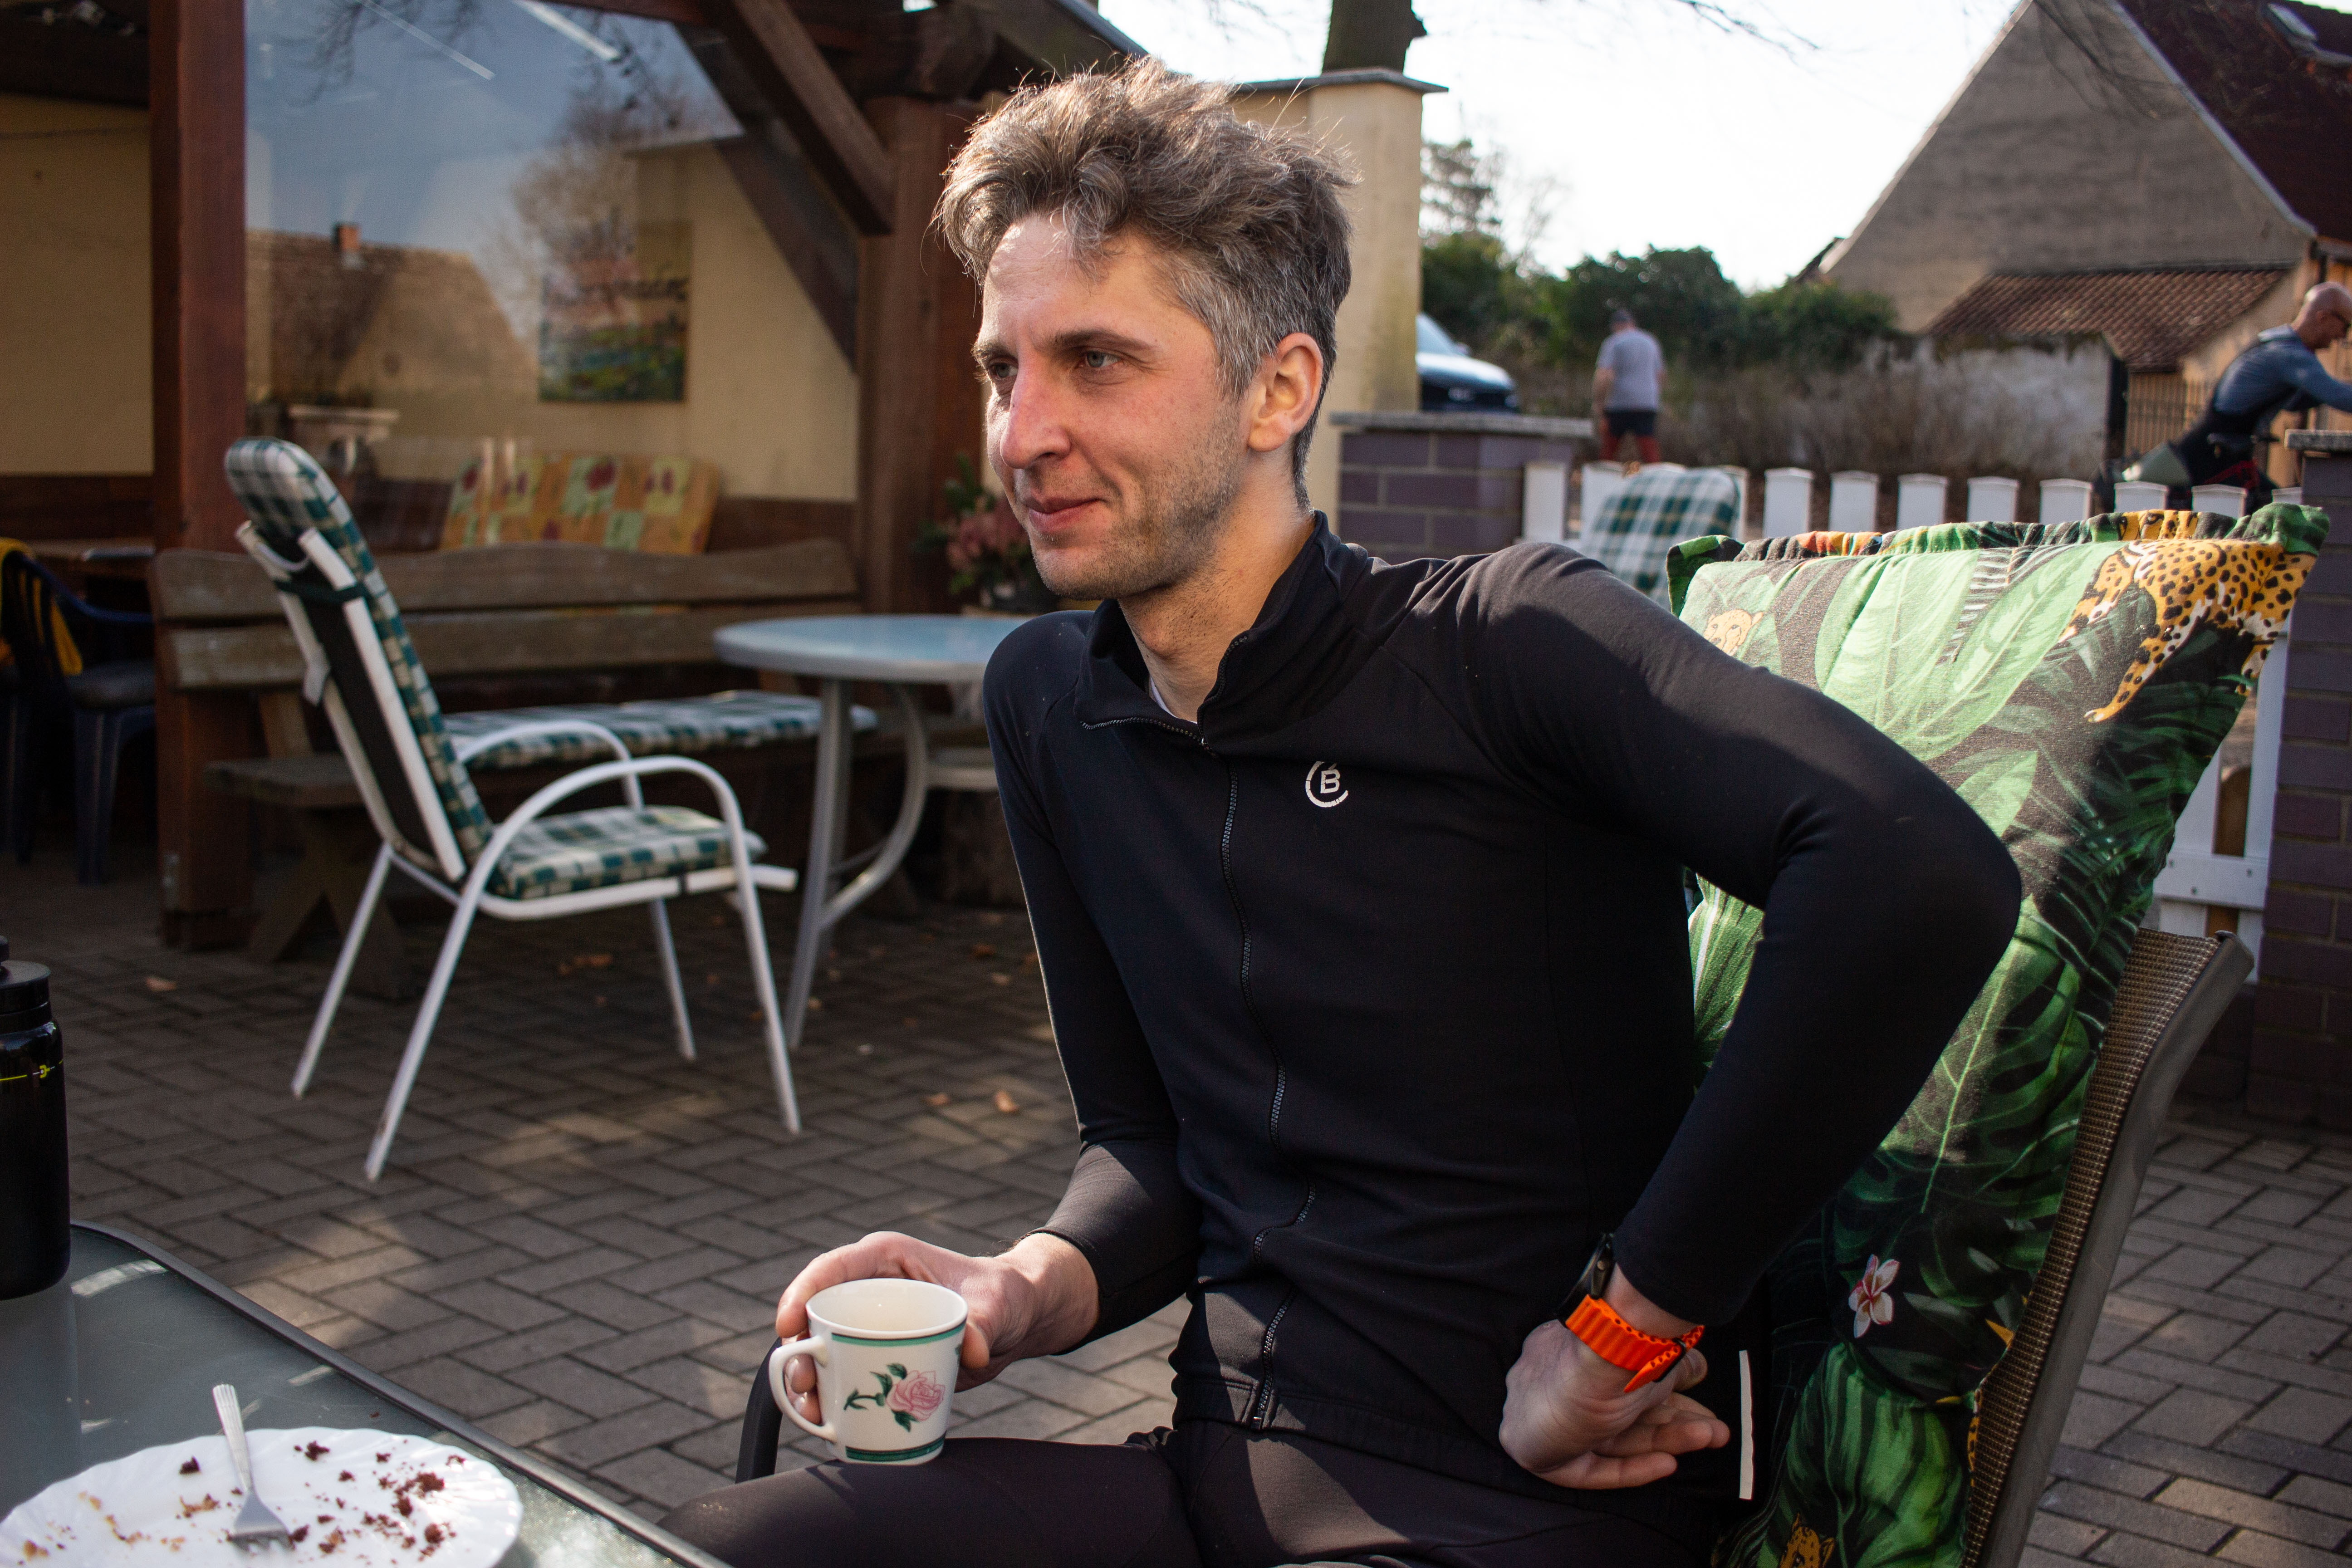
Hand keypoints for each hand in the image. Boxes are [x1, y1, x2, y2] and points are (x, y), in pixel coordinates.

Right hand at [772, 1231, 1095, 1427]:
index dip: (801, 1294)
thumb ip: (984, 1322)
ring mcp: (870, 1325)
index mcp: (886, 1259)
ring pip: (823, 1351)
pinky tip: (828, 1422)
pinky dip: (832, 1398)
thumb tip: (971, 1350)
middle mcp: (870, 1290)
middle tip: (804, 1383)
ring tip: (814, 1413)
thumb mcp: (997, 1303)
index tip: (788, 1327)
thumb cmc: (1004, 1295)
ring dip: (811, 1382)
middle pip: (818, 1316)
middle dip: (801, 1350)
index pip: (832, 1269)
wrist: (1016, 1320)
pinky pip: (844, 1374)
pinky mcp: (877, 1356)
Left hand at [1499, 1322, 1728, 1489]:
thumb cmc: (1629, 1346)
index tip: (1696, 1407)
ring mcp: (1536, 1412)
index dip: (1660, 1401)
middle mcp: (1548, 1378)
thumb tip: (1698, 1369)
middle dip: (1671, 1423)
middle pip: (1618, 1413)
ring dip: (1664, 1440)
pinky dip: (1630, 1468)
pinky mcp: (1532, 1447)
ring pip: (1610, 1437)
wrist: (1601, 1351)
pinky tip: (1669, 1463)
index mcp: (1566, 1347)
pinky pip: (1586, 1466)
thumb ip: (1675, 1366)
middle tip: (1714, 1430)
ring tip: (1713, 1437)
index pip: (1612, 1385)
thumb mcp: (1659, 1354)